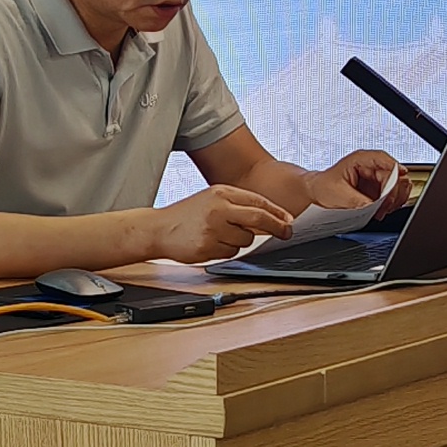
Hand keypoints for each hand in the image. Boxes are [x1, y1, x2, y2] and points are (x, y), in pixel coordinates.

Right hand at [147, 184, 296, 264]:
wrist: (158, 228)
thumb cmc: (187, 214)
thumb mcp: (211, 198)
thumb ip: (238, 204)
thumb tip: (271, 216)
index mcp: (220, 192)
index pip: (258, 201)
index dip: (278, 212)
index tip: (289, 220)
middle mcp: (218, 209)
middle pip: (259, 219)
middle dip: (277, 227)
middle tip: (286, 233)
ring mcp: (212, 229)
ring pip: (245, 240)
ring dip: (240, 241)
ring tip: (220, 235)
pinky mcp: (207, 247)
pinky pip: (231, 253)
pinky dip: (227, 250)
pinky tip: (211, 243)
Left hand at [317, 149, 401, 212]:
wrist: (316, 194)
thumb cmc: (323, 187)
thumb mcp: (339, 195)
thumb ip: (358, 201)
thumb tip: (373, 206)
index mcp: (360, 160)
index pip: (384, 160)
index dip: (395, 169)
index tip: (400, 180)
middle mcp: (371, 167)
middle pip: (395, 175)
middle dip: (393, 193)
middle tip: (384, 207)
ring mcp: (376, 179)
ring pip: (398, 185)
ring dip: (394, 200)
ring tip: (383, 211)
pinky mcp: (377, 190)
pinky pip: (393, 195)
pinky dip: (391, 204)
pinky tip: (382, 211)